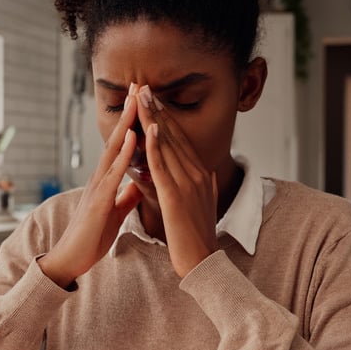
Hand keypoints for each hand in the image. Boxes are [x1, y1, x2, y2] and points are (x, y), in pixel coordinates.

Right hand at [37, 84, 142, 288]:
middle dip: (127, 111)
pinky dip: (124, 152)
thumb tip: (138, 183)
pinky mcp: (99, 199)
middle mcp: (100, 176)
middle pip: (116, 137)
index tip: (141, 100)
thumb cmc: (92, 236)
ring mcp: (98, 186)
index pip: (122, 144)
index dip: (131, 122)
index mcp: (106, 179)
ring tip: (136, 100)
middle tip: (137, 84)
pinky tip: (133, 136)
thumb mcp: (115, 211)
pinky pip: (114, 172)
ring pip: (114, 148)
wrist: (72, 259)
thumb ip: (125, 195)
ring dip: (126, 123)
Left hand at [137, 84, 218, 277]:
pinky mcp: (176, 196)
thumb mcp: (203, 205)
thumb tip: (207, 174)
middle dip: (158, 109)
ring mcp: (187, 184)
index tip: (154, 97)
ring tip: (143, 97)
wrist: (203, 262)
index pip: (180, 139)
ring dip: (154, 119)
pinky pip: (164, 166)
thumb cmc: (197, 237)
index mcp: (199, 175)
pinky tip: (149, 128)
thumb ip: (203, 187)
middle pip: (174, 135)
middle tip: (144, 86)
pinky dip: (156, 146)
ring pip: (167, 145)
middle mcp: (196, 174)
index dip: (166, 116)